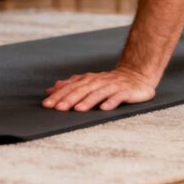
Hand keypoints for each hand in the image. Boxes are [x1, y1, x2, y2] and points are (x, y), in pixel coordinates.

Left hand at [42, 65, 156, 111]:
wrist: (137, 74)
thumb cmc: (110, 81)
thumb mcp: (89, 82)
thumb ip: (71, 85)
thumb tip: (51, 89)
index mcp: (89, 80)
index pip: (71, 87)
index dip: (58, 95)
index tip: (47, 104)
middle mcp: (100, 81)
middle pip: (82, 90)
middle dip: (69, 99)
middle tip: (58, 108)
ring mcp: (113, 86)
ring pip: (98, 93)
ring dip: (88, 101)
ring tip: (78, 109)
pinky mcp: (126, 91)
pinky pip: (118, 97)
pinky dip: (111, 102)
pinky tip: (104, 108)